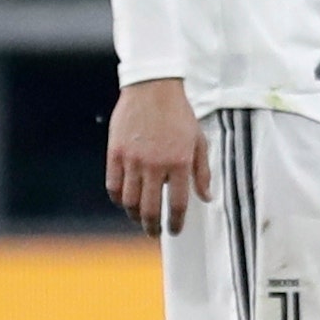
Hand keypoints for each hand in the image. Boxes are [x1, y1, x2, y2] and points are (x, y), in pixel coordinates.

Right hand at [106, 79, 212, 234]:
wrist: (153, 88)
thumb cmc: (179, 114)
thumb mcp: (198, 141)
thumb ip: (202, 172)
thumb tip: (206, 197)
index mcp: (179, 163)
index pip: (178, 204)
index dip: (176, 223)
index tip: (174, 230)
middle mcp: (155, 165)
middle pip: (151, 209)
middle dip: (153, 226)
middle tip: (154, 232)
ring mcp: (133, 160)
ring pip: (130, 201)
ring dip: (135, 215)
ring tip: (140, 218)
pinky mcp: (115, 153)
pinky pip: (113, 185)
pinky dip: (118, 198)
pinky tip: (125, 200)